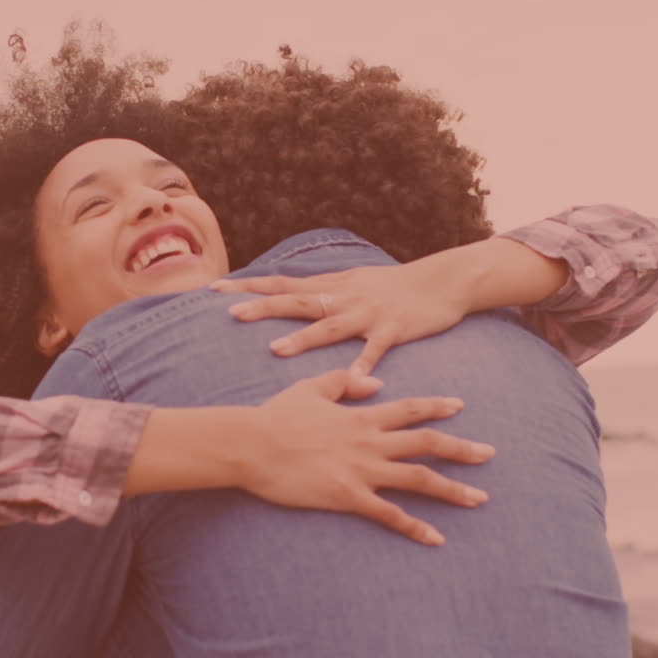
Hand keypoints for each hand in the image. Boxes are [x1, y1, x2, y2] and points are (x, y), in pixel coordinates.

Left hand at [212, 263, 469, 375]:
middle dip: (264, 307)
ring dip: (304, 338)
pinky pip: (377, 348)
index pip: (282, 283)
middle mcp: (344, 297)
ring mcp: (368, 312)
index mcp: (331, 287)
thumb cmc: (393, 285)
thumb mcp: (352, 281)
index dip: (250, 286)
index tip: (215, 288)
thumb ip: (320, 290)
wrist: (442, 280)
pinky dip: (365, 362)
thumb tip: (284, 293)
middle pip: (297, 301)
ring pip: (330, 326)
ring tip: (277, 350)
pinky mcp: (394, 328)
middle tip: (232, 314)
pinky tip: (355, 377)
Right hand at [241, 370, 492, 545]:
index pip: (409, 409)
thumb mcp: (310, 388)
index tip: (460, 406)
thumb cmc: (275, 416)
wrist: (252, 444)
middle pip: (427, 443)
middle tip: (489, 454)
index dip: (436, 406)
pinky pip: (389, 514)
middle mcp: (370, 442)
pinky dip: (415, 527)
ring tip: (480, 498)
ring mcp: (362, 470)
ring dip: (452, 489)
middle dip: (462, 449)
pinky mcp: (348, 496)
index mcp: (361, 416)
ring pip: (418, 479)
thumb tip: (376, 382)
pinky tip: (436, 538)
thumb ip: (345, 382)